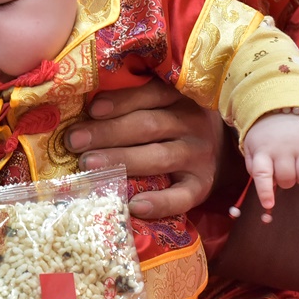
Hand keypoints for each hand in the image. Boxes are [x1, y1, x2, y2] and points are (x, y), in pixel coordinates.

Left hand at [64, 79, 223, 219]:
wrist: (224, 150)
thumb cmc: (179, 122)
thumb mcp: (165, 103)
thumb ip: (136, 101)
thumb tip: (84, 109)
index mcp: (181, 97)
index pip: (151, 93)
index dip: (121, 101)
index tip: (91, 110)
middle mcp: (193, 124)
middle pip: (148, 125)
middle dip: (108, 133)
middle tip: (74, 142)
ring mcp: (200, 155)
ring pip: (160, 157)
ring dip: (123, 160)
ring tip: (89, 165)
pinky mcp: (203, 185)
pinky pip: (182, 197)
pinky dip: (160, 203)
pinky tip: (134, 206)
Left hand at [241, 112, 298, 210]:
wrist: (288, 107)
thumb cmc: (268, 136)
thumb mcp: (253, 147)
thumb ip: (255, 168)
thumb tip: (267, 188)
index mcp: (264, 150)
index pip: (262, 173)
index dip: (265, 191)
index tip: (268, 205)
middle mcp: (284, 148)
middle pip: (287, 179)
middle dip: (286, 182)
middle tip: (284, 172)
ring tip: (298, 170)